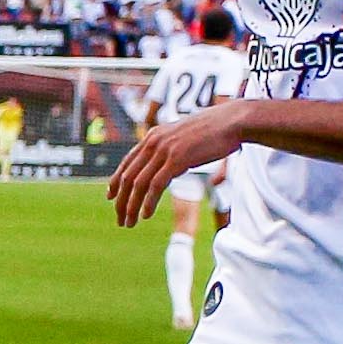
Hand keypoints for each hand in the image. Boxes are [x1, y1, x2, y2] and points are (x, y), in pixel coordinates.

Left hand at [111, 102, 245, 225]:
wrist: (231, 121)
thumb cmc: (212, 131)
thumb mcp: (184, 138)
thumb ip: (171, 150)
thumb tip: (168, 167)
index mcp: (153, 136)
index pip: (127, 162)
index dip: (116, 181)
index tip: (110, 197)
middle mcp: (153, 142)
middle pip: (128, 176)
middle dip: (121, 201)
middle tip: (120, 219)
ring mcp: (164, 150)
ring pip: (139, 183)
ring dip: (131, 206)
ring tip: (129, 223)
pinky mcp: (177, 159)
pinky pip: (155, 185)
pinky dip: (148, 202)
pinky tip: (145, 215)